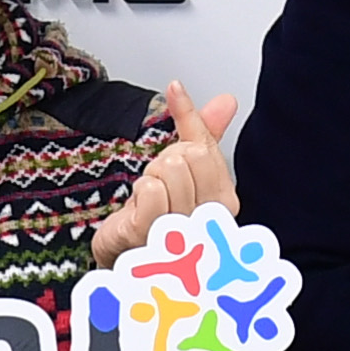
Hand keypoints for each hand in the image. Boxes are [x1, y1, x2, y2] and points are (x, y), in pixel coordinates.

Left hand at [88, 83, 242, 265]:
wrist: (123, 250)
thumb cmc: (156, 213)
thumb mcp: (184, 168)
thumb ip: (203, 131)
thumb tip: (226, 100)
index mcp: (223, 201)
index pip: (204, 147)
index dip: (181, 140)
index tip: (173, 129)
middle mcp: (209, 220)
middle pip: (190, 155)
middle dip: (165, 161)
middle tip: (160, 186)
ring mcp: (184, 231)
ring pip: (171, 169)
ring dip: (151, 177)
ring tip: (150, 201)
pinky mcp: (154, 236)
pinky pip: (152, 190)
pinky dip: (140, 191)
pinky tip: (140, 210)